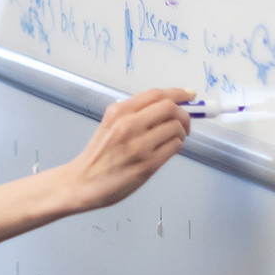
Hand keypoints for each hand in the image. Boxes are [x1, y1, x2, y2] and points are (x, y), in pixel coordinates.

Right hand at [59, 88, 192, 211]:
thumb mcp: (110, 123)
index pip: (156, 94)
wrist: (84, 181)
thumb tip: (166, 103)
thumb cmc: (99, 154)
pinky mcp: (147, 165)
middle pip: (170, 108)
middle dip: (184, 113)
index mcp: (119, 111)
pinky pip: (174, 147)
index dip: (178, 92)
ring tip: (174, 137)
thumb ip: (134, 112)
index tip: (190, 94)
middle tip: (184, 121)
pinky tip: (168, 148)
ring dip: (181, 132)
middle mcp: (129, 125)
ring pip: (176, 128)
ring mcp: (139, 146)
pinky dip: (176, 144)